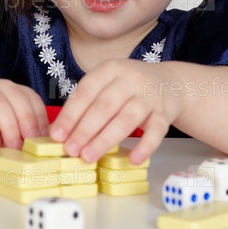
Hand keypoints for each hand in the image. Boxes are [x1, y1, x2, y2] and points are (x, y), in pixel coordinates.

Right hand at [0, 76, 48, 163]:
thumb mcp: (7, 133)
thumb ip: (23, 130)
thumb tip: (45, 140)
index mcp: (5, 88)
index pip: (29, 95)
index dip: (39, 116)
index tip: (44, 136)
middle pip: (15, 96)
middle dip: (27, 120)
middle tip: (31, 142)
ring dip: (10, 127)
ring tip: (14, 147)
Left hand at [49, 59, 184, 165]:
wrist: (170, 83)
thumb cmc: (129, 87)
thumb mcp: (108, 83)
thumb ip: (86, 102)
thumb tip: (59, 131)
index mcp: (111, 69)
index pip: (87, 91)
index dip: (71, 113)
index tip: (57, 134)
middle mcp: (131, 79)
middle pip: (105, 106)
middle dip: (85, 129)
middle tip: (71, 149)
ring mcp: (149, 96)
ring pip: (126, 119)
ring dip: (105, 139)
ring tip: (88, 156)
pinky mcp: (164, 113)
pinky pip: (156, 131)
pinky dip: (145, 146)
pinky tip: (133, 159)